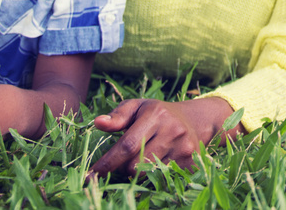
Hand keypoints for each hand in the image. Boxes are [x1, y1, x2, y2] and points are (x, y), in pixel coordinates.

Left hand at [89, 97, 231, 176]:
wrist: (195, 120)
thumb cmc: (158, 114)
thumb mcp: (138, 107)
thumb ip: (118, 116)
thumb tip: (98, 123)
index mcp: (156, 115)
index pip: (127, 145)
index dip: (108, 162)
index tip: (91, 174)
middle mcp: (172, 130)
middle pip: (135, 165)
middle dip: (123, 168)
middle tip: (124, 160)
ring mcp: (184, 147)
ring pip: (147, 174)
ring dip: (138, 171)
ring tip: (143, 158)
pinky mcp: (191, 162)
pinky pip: (162, 178)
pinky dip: (154, 175)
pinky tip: (157, 163)